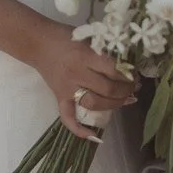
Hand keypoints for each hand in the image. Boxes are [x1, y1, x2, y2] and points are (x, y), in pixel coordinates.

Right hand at [31, 26, 137, 141]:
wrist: (37, 43)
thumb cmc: (65, 37)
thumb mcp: (88, 38)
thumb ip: (105, 51)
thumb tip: (127, 65)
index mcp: (86, 56)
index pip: (114, 70)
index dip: (129, 75)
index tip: (136, 74)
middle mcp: (77, 73)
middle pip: (108, 89)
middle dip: (126, 90)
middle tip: (134, 87)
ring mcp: (67, 88)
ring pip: (94, 104)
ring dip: (114, 105)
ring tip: (125, 100)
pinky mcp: (59, 97)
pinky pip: (67, 117)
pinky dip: (78, 129)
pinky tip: (93, 135)